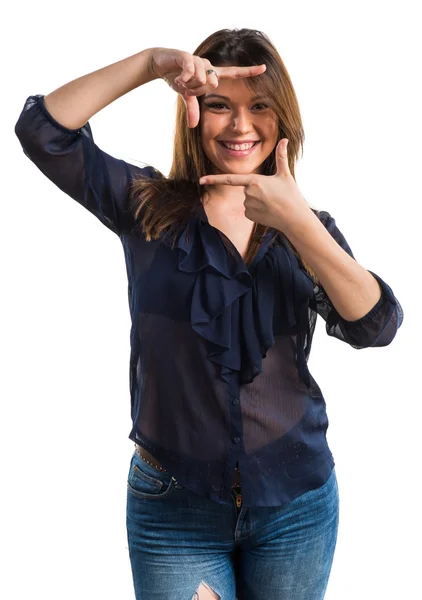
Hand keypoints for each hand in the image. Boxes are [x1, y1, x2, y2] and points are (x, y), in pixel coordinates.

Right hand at [150, 47, 265, 127]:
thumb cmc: (177, 77)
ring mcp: (198, 59)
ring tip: (181, 83)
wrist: (160, 63)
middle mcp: (209, 65)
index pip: (235, 72)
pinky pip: (191, 68)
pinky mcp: (186, 56)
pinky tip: (179, 79)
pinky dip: (185, 77)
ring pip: (202, 77)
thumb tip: (193, 126)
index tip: (264, 68)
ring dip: (190, 85)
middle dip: (199, 91)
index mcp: (212, 74)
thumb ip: (192, 109)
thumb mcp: (186, 96)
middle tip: (187, 90)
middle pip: (213, 82)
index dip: (249, 71)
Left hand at [199, 139, 310, 230]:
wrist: (294, 218)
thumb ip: (281, 156)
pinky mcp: (249, 216)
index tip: (201, 180)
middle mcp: (248, 194)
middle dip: (257, 190)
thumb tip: (284, 139)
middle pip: (246, 189)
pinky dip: (257, 210)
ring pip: (248, 200)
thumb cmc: (291, 195)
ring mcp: (248, 206)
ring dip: (258, 201)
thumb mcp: (285, 174)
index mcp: (254, 181)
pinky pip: (249, 210)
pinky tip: (268, 212)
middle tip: (273, 195)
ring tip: (272, 203)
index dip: (213, 179)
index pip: (230, 179)